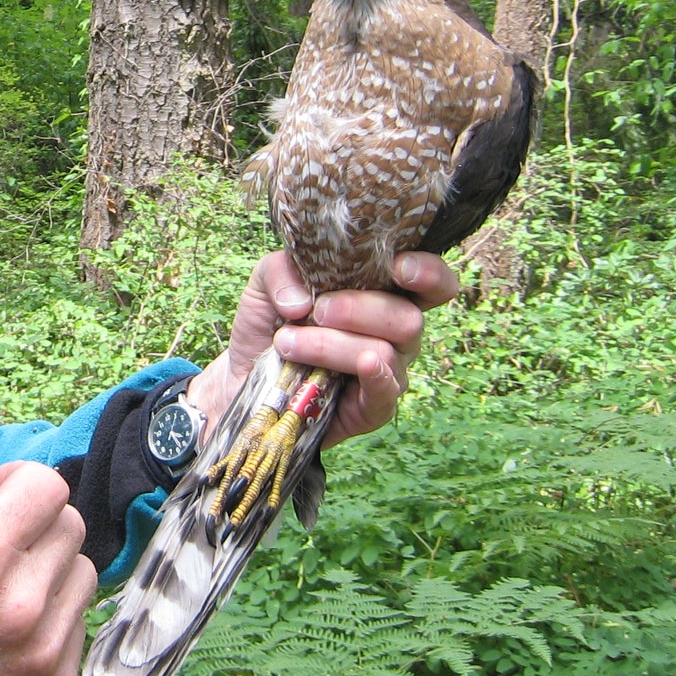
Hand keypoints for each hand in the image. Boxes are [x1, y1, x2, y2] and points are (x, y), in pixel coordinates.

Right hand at [0, 461, 93, 675]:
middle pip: (70, 527)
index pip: (48, 487)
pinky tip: (8, 634)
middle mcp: (21, 604)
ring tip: (7, 589)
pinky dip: (48, 619)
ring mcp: (44, 652)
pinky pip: (75, 626)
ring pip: (82, 574)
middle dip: (34, 523)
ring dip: (49, 570)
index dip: (19, 479)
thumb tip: (12, 510)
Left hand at [184, 250, 457, 449]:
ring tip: (288, 343)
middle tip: (317, 311)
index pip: (432, 283)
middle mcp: (395, 333)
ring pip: (384, 352)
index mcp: (383, 293)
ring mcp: (388, 372)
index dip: (428, 273)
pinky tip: (362, 363)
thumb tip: (302, 301)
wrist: (243, 376)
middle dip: (359, 309)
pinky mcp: (372, 409)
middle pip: (409, 318)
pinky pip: (387, 393)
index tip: (398, 266)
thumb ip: (281, 271)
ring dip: (332, 344)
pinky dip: (376, 377)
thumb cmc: (270, 322)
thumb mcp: (266, 282)